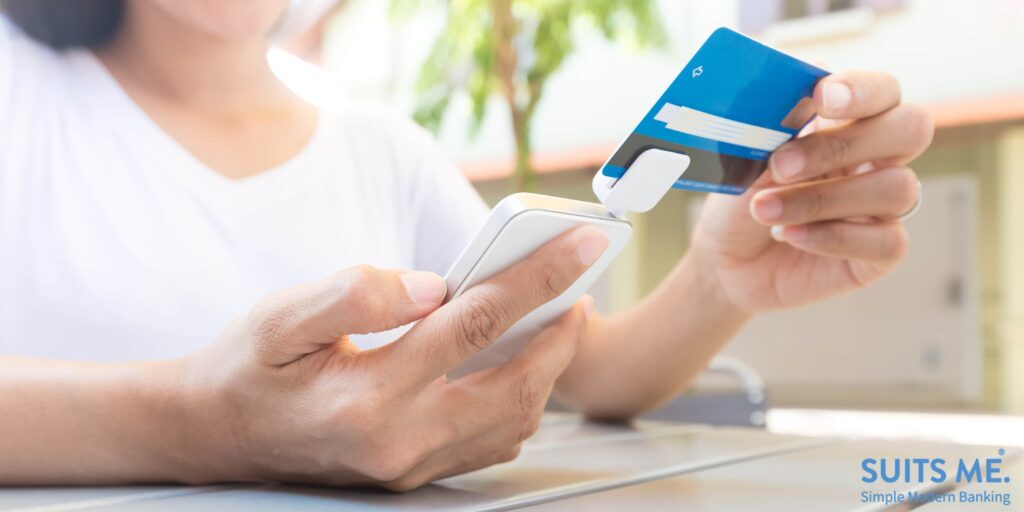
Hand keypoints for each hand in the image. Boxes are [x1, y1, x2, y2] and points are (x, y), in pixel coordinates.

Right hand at [178, 227, 608, 490]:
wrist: (215, 436)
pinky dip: (520, 403)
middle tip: (582, 289)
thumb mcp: (282, 316)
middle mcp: (400, 439)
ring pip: (512, 422)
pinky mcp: (414, 472)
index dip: (535, 277)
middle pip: (515, 384)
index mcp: (369, 394)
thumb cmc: (248, 368)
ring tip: (558, 323)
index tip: (579, 243)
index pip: (476, 325)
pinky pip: (490, 443)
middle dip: (562, 333)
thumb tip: (435, 285)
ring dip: (548, 371)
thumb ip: (358, 292)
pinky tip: (520, 367)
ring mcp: (411, 464)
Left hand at [691, 71, 933, 312]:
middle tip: (781, 166)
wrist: (725, 263)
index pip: (883, 90)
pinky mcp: (881, 253)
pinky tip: (790, 235)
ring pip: (897, 188)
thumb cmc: (740, 202)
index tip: (821, 98)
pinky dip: (833, 237)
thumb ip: (778, 123)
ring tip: (765, 210)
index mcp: (847, 123)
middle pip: (912, 129)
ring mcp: (883, 207)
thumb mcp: (747, 160)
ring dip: (822, 199)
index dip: (862, 89)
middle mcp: (875, 159)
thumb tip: (804, 80)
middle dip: (844, 144)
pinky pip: (888, 241)